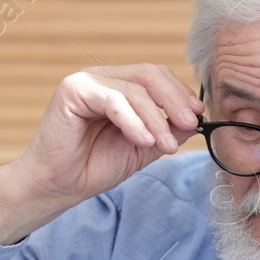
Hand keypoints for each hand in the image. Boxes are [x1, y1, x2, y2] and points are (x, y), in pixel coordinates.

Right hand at [0, 64, 204, 244]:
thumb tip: (196, 118)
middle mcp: (103, 77)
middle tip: (192, 123)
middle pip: (150, 75)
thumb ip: (167, 130)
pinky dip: (133, 120)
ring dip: (156, 118)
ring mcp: (87, 80)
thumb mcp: (143, 147)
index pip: (157, 77)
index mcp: (120, 86)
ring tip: (167, 144)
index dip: (180, 93)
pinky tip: (144, 139)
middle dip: (175, 100)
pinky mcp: (73, 90)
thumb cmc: (95, 166)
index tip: (199, 116)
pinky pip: (113, 100)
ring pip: (135, 89)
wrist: (60, 185)